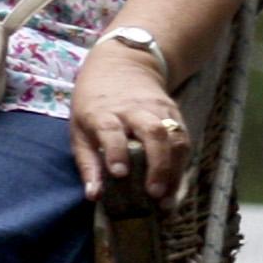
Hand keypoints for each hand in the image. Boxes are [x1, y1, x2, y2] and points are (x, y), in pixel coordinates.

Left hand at [70, 34, 192, 201]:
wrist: (122, 63)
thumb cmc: (94, 103)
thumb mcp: (79, 128)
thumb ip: (87, 163)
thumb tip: (94, 196)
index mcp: (103, 112)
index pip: (111, 130)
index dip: (116, 151)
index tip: (119, 174)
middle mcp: (134, 110)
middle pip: (152, 132)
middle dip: (156, 164)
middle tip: (154, 193)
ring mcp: (158, 110)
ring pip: (173, 137)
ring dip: (174, 169)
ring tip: (168, 199)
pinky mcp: (174, 114)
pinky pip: (183, 139)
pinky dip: (182, 165)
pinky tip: (177, 187)